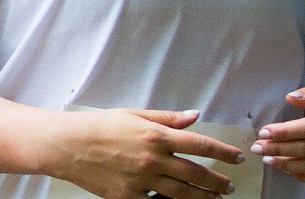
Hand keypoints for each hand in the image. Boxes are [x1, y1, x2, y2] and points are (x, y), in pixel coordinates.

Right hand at [46, 108, 248, 198]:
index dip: (222, 152)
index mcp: (155, 135)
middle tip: (229, 185)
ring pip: (182, 194)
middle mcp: (152, 159)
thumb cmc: (98, 127)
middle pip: (196, 174)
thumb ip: (167, 118)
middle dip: (217, 181)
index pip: (199, 145)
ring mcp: (141, 181)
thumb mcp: (134, 115)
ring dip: (203, 197)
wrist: (67, 146)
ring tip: (214, 198)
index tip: (236, 158)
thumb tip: (194, 116)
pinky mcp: (129, 197)